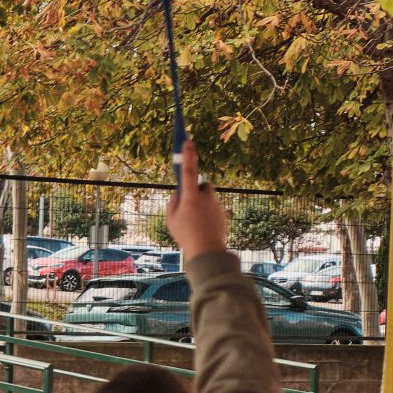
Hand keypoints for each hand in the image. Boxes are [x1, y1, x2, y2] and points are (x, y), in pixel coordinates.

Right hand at [164, 141, 227, 256]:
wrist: (207, 251)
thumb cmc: (185, 235)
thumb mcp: (170, 219)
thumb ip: (173, 202)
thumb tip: (178, 194)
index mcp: (191, 196)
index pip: (189, 170)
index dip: (188, 155)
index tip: (187, 140)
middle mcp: (205, 197)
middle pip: (202, 185)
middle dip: (196, 190)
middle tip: (188, 204)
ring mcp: (216, 205)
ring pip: (208, 199)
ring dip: (201, 205)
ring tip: (194, 223)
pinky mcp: (222, 213)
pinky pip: (213, 209)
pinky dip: (207, 216)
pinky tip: (202, 229)